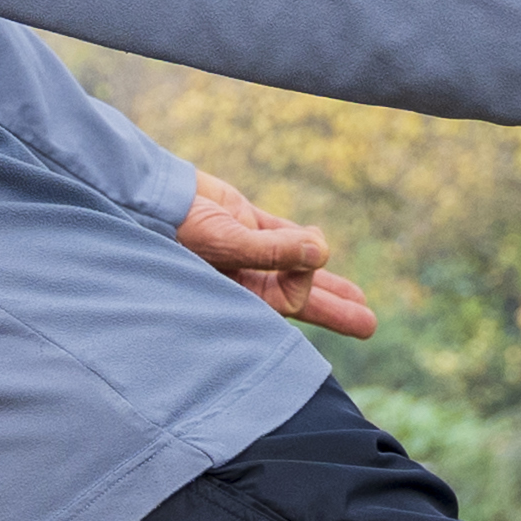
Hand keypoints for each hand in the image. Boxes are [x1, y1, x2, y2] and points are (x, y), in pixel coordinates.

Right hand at [177, 172, 378, 340]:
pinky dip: (303, 238)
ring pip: (296, 267)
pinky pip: (283, 234)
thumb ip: (276, 250)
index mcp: (236, 300)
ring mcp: (246, 251)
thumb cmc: (180, 230)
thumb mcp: (227, 245)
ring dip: (327, 279)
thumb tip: (324, 252)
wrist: (153, 195)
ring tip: (359, 298)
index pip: (289, 299)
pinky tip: (320, 242)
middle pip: (298, 300)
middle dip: (334, 309)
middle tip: (368, 325)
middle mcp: (243, 281)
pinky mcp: (245, 221)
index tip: (308, 251)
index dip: (307, 279)